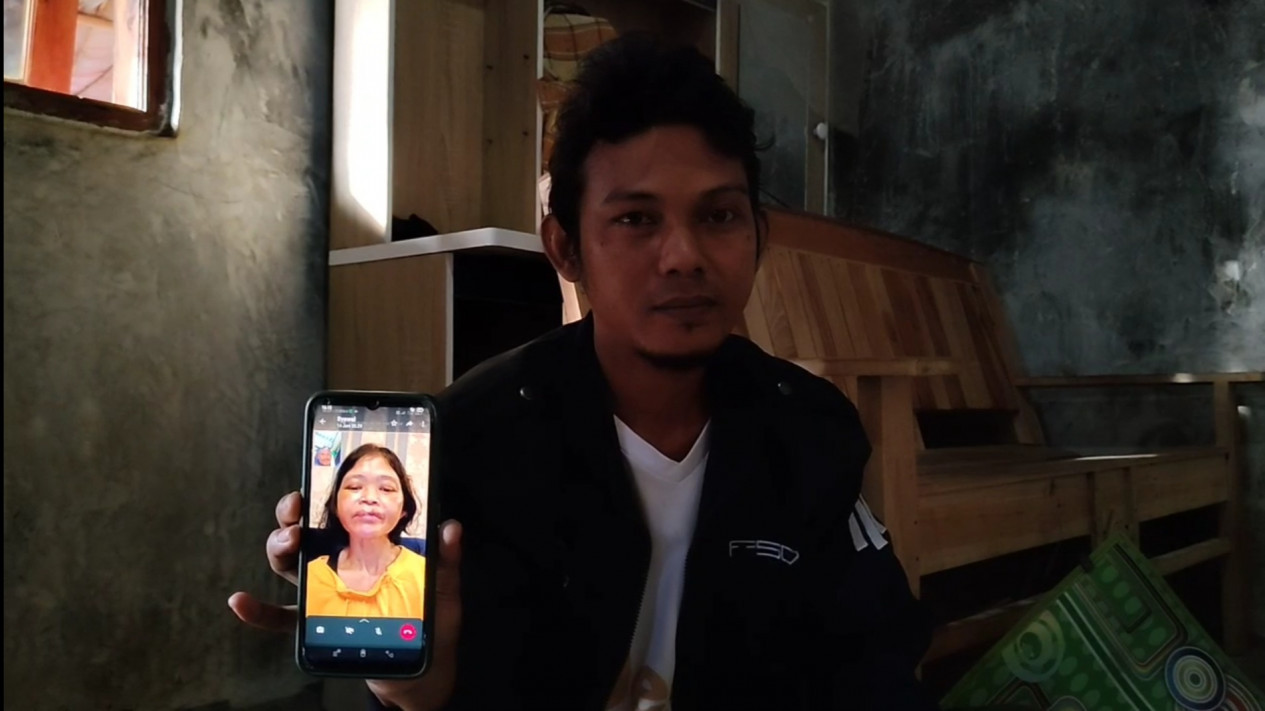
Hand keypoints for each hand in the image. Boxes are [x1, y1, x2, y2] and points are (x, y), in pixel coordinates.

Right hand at [228, 491, 463, 710]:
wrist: (419, 671)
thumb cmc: (429, 624)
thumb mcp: (443, 589)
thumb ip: (446, 559)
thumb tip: (450, 527)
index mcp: (367, 549)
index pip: (338, 515)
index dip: (321, 495)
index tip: (313, 483)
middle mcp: (338, 566)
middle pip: (304, 532)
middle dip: (291, 516)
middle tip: (297, 513)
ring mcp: (323, 595)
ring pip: (289, 565)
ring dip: (278, 548)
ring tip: (288, 543)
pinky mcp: (314, 626)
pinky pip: (280, 618)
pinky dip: (257, 611)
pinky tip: (240, 602)